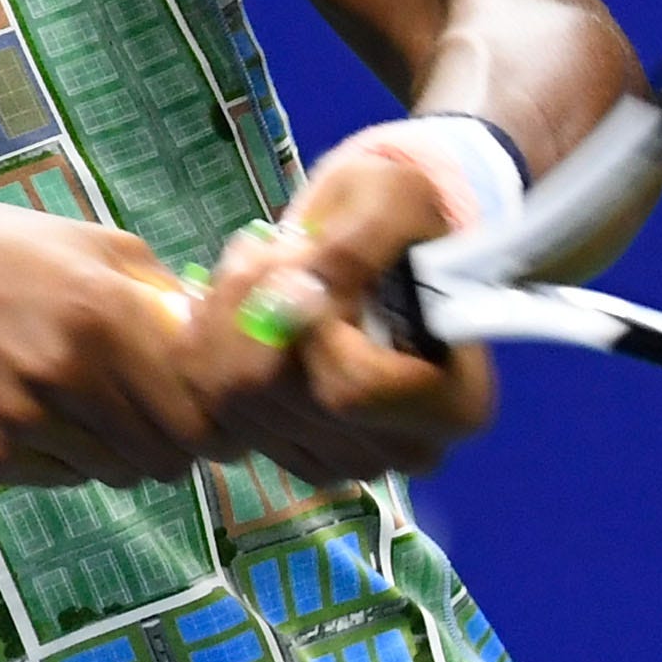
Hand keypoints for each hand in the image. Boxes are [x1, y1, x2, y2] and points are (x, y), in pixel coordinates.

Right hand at [0, 199, 211, 486]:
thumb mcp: (88, 244)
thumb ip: (162, 293)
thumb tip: (219, 340)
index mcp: (104, 313)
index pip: (201, 415)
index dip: (219, 424)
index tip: (216, 417)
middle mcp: (67, 375)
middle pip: (165, 457)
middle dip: (172, 441)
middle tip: (155, 415)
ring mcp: (21, 423)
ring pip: (115, 474)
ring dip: (118, 449)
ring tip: (88, 404)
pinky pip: (59, 478)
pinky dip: (65, 457)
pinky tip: (36, 411)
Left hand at [183, 146, 495, 485]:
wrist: (371, 243)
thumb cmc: (400, 222)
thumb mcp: (396, 201)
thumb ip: (356, 247)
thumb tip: (299, 294)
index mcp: (453, 405)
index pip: (346, 391)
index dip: (308, 323)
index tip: (310, 258)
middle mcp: (398, 451)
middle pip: (278, 396)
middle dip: (257, 303)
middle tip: (277, 248)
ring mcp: (337, 459)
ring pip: (233, 400)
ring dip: (229, 313)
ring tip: (262, 264)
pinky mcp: (280, 452)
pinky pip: (209, 408)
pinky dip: (208, 344)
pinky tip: (236, 301)